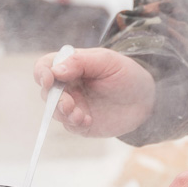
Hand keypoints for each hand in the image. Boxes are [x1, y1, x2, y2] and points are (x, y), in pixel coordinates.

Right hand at [34, 47, 155, 137]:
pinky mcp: (81, 123)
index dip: (42, 72)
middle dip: (54, 98)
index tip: (49, 79)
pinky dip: (74, 124)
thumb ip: (81, 62)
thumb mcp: (108, 61)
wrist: (146, 99)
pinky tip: (87, 120)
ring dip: (63, 113)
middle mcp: (68, 86)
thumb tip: (56, 70)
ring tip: (80, 115)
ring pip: (55, 110)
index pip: (45, 66)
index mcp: (70, 65)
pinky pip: (69, 125)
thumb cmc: (127, 74)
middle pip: (46, 92)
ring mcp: (73, 105)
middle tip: (69, 103)